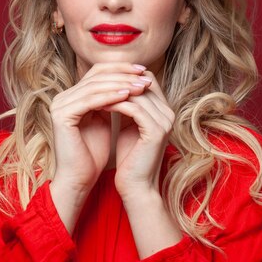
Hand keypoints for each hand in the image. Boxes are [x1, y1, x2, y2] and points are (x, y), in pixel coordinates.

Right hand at [48, 62, 150, 231]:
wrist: (79, 178)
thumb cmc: (93, 153)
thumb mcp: (104, 120)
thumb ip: (110, 100)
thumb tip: (130, 81)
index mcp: (71, 96)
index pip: (97, 72)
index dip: (121, 69)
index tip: (144, 71)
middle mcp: (62, 97)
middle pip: (96, 76)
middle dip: (124, 75)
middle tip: (145, 77)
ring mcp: (59, 105)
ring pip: (95, 86)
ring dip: (121, 84)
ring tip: (141, 86)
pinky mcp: (61, 115)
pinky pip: (90, 101)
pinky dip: (110, 97)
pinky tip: (127, 96)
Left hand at [105, 72, 174, 200]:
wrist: (136, 186)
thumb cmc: (130, 158)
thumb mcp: (128, 125)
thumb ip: (127, 106)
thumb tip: (113, 86)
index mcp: (163, 110)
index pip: (146, 78)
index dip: (124, 75)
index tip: (101, 78)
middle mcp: (168, 112)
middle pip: (143, 81)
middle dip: (118, 79)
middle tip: (95, 80)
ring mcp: (164, 121)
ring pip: (137, 93)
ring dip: (114, 90)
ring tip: (94, 91)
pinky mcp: (155, 131)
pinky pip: (134, 108)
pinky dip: (115, 104)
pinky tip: (99, 105)